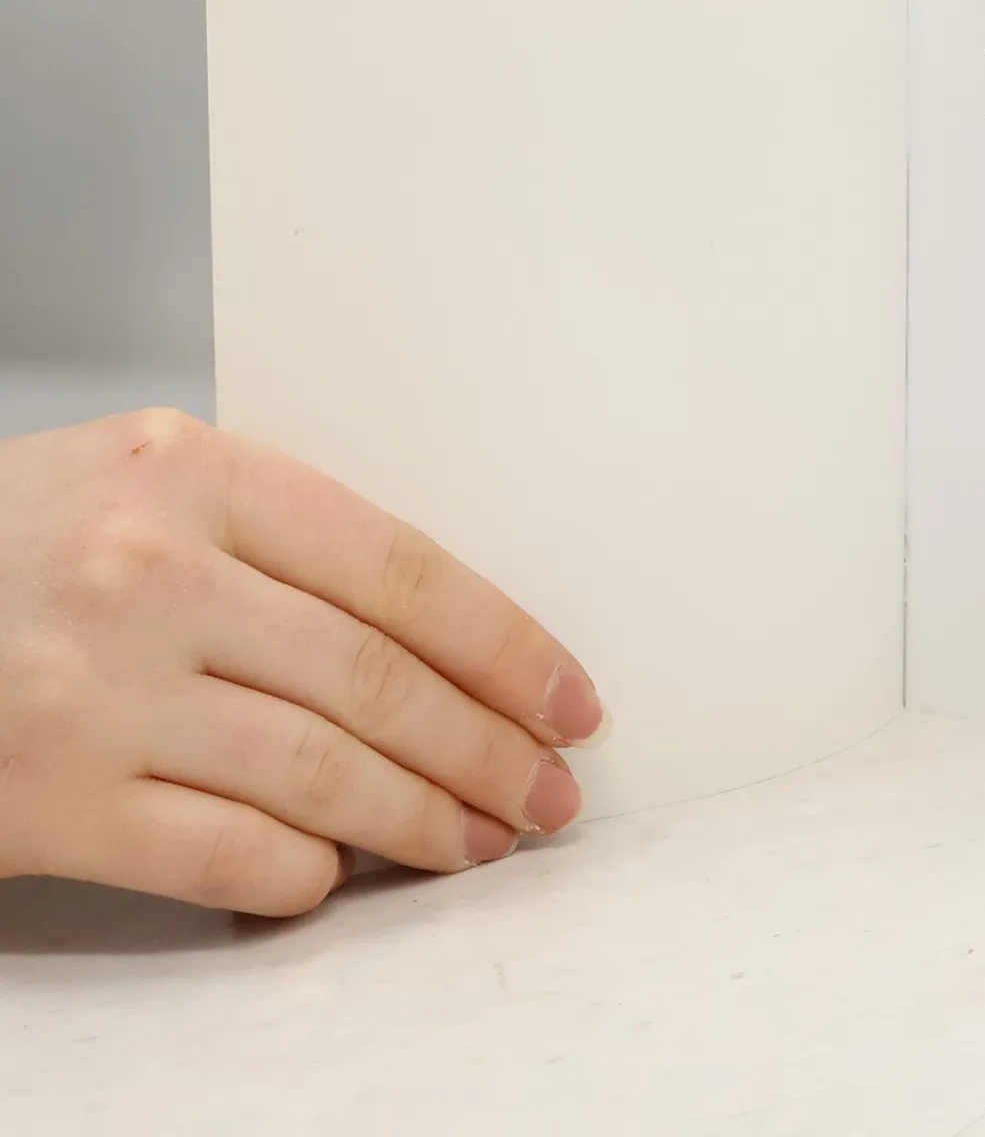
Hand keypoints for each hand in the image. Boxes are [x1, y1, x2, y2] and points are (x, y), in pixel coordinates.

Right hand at [0, 409, 608, 914]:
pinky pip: (226, 853)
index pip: (400, 568)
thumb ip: (267, 530)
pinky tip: (340, 868)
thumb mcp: (129, 484)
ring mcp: (95, 693)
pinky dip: (304, 871)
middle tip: (549, 791)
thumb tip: (431, 624)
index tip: (568, 697)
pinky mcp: (47, 802)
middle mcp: (151, 574)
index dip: (505, 645)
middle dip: (488, 748)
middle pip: (376, 680)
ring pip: (321, 773)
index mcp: (190, 473)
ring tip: (482, 840)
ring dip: (425, 819)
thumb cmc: (4, 546)